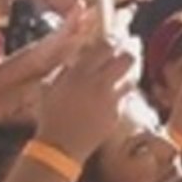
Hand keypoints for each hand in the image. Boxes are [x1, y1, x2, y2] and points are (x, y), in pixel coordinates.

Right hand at [35, 37, 135, 159]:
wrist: (60, 145)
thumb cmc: (50, 114)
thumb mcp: (49, 86)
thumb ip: (66, 69)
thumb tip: (79, 56)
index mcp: (79, 73)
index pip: (105, 46)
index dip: (114, 38)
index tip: (116, 36)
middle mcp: (97, 84)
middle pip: (126, 58)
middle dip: (130, 50)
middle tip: (130, 46)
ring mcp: (110, 99)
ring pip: (131, 77)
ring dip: (130, 71)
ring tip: (127, 66)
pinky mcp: (116, 113)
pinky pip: (125, 96)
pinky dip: (122, 91)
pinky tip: (119, 88)